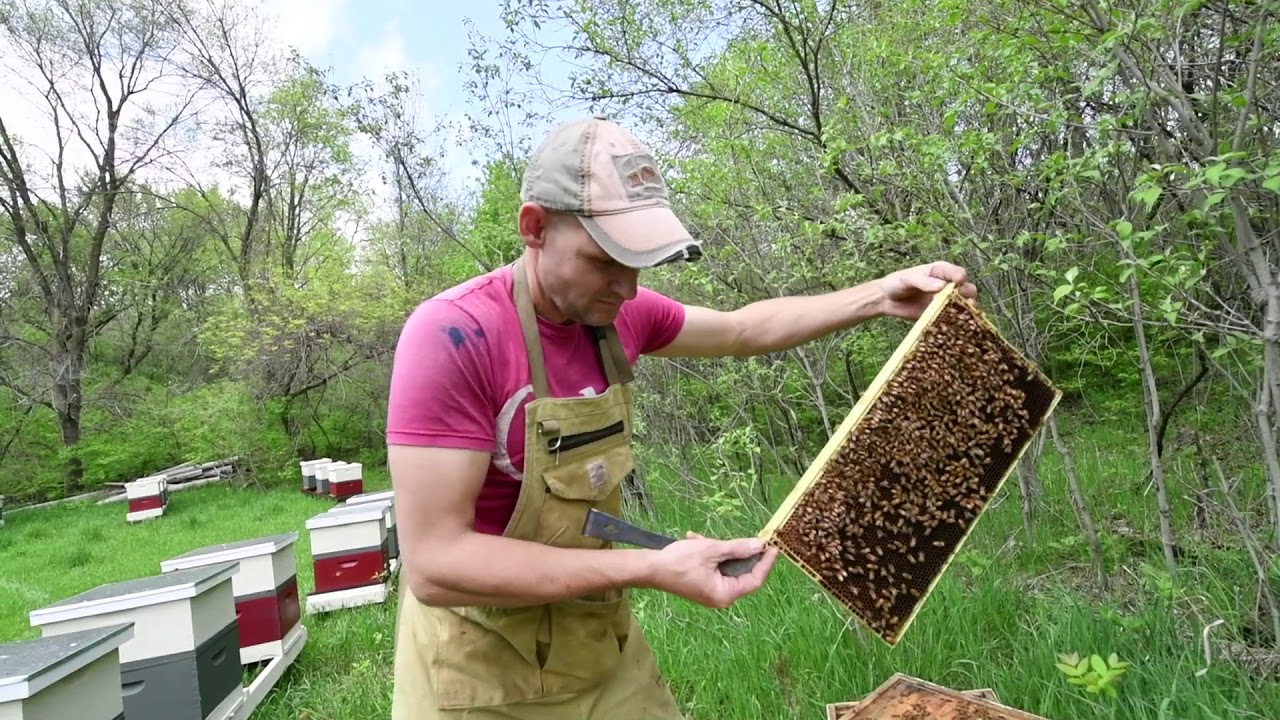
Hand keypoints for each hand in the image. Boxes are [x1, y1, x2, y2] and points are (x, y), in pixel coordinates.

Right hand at [646, 531, 777, 608]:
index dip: (765, 563)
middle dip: (738, 552)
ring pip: (725, 567)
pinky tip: (694, 539)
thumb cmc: (680, 561)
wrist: (649, 568)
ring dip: (719, 550)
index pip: (754, 579)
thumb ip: (738, 548)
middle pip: (740, 573)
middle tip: (745, 537)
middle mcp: (720, 596)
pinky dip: (708, 554)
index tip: (773, 547)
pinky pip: (713, 568)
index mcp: (725, 594)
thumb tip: (759, 545)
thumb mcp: (712, 550)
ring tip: (704, 538)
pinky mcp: (701, 584)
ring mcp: (709, 591)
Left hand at [877, 261, 976, 319]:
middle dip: (968, 296)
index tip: (958, 284)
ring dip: (965, 311)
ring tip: (961, 316)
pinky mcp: (940, 314)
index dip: (960, 279)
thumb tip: (942, 286)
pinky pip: (952, 318)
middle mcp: (947, 285)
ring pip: (963, 305)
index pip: (958, 273)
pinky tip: (954, 326)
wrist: (886, 299)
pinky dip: (956, 322)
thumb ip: (923, 281)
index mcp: (941, 272)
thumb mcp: (907, 279)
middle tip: (964, 303)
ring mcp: (945, 301)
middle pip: (967, 289)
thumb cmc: (897, 283)